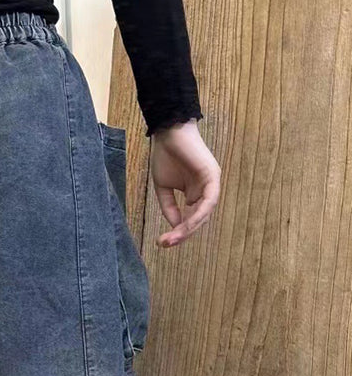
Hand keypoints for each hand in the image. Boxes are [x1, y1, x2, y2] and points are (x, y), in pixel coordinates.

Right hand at [150, 119, 220, 247]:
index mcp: (195, 193)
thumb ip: (169, 207)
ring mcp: (210, 184)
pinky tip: (186, 224)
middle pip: (198, 219)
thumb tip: (175, 225)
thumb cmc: (166, 155)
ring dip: (189, 228)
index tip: (162, 242)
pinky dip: (198, 214)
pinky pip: (209, 201)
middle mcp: (205, 191)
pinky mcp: (212, 176)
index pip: (190, 218)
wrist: (168, 132)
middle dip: (183, 234)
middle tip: (166, 244)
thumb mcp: (163, 187)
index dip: (178, 232)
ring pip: (204, 213)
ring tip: (174, 238)